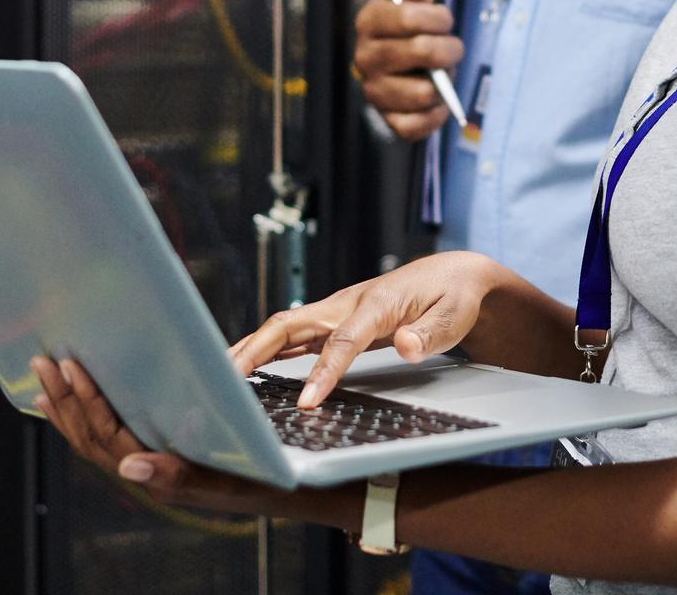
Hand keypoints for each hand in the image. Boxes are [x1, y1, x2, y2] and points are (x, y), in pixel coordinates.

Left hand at [30, 356, 284, 516]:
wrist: (283, 485)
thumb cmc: (260, 476)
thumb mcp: (226, 477)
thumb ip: (178, 475)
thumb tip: (127, 467)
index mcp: (157, 473)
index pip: (109, 436)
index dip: (88, 402)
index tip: (72, 367)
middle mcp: (143, 471)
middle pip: (90, 436)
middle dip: (65, 399)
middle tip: (44, 361)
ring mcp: (144, 463)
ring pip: (92, 436)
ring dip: (66, 405)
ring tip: (44, 374)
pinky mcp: (151, 451)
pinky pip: (105, 435)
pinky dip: (81, 415)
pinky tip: (68, 398)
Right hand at [230, 251, 499, 407]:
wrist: (455, 274)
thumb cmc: (454, 296)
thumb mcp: (454, 316)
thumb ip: (430, 333)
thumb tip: (407, 346)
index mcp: (376, 303)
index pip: (343, 340)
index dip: (323, 372)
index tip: (306, 403)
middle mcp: (348, 303)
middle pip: (292, 324)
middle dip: (257, 349)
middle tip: (226, 379)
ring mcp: (339, 310)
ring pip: (286, 328)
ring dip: (253, 348)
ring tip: (222, 375)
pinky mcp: (337, 319)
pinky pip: (296, 336)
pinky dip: (270, 350)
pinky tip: (251, 368)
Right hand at [353, 0, 463, 140]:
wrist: (393, 70)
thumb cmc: (406, 33)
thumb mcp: (408, 5)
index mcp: (368, 23)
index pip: (409, 17)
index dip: (438, 18)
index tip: (446, 22)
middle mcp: (365, 58)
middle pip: (423, 51)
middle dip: (449, 49)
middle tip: (452, 49)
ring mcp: (374, 91)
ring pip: (425, 92)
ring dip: (444, 83)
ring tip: (442, 74)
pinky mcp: (387, 120)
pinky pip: (419, 124)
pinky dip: (437, 114)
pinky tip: (438, 101)